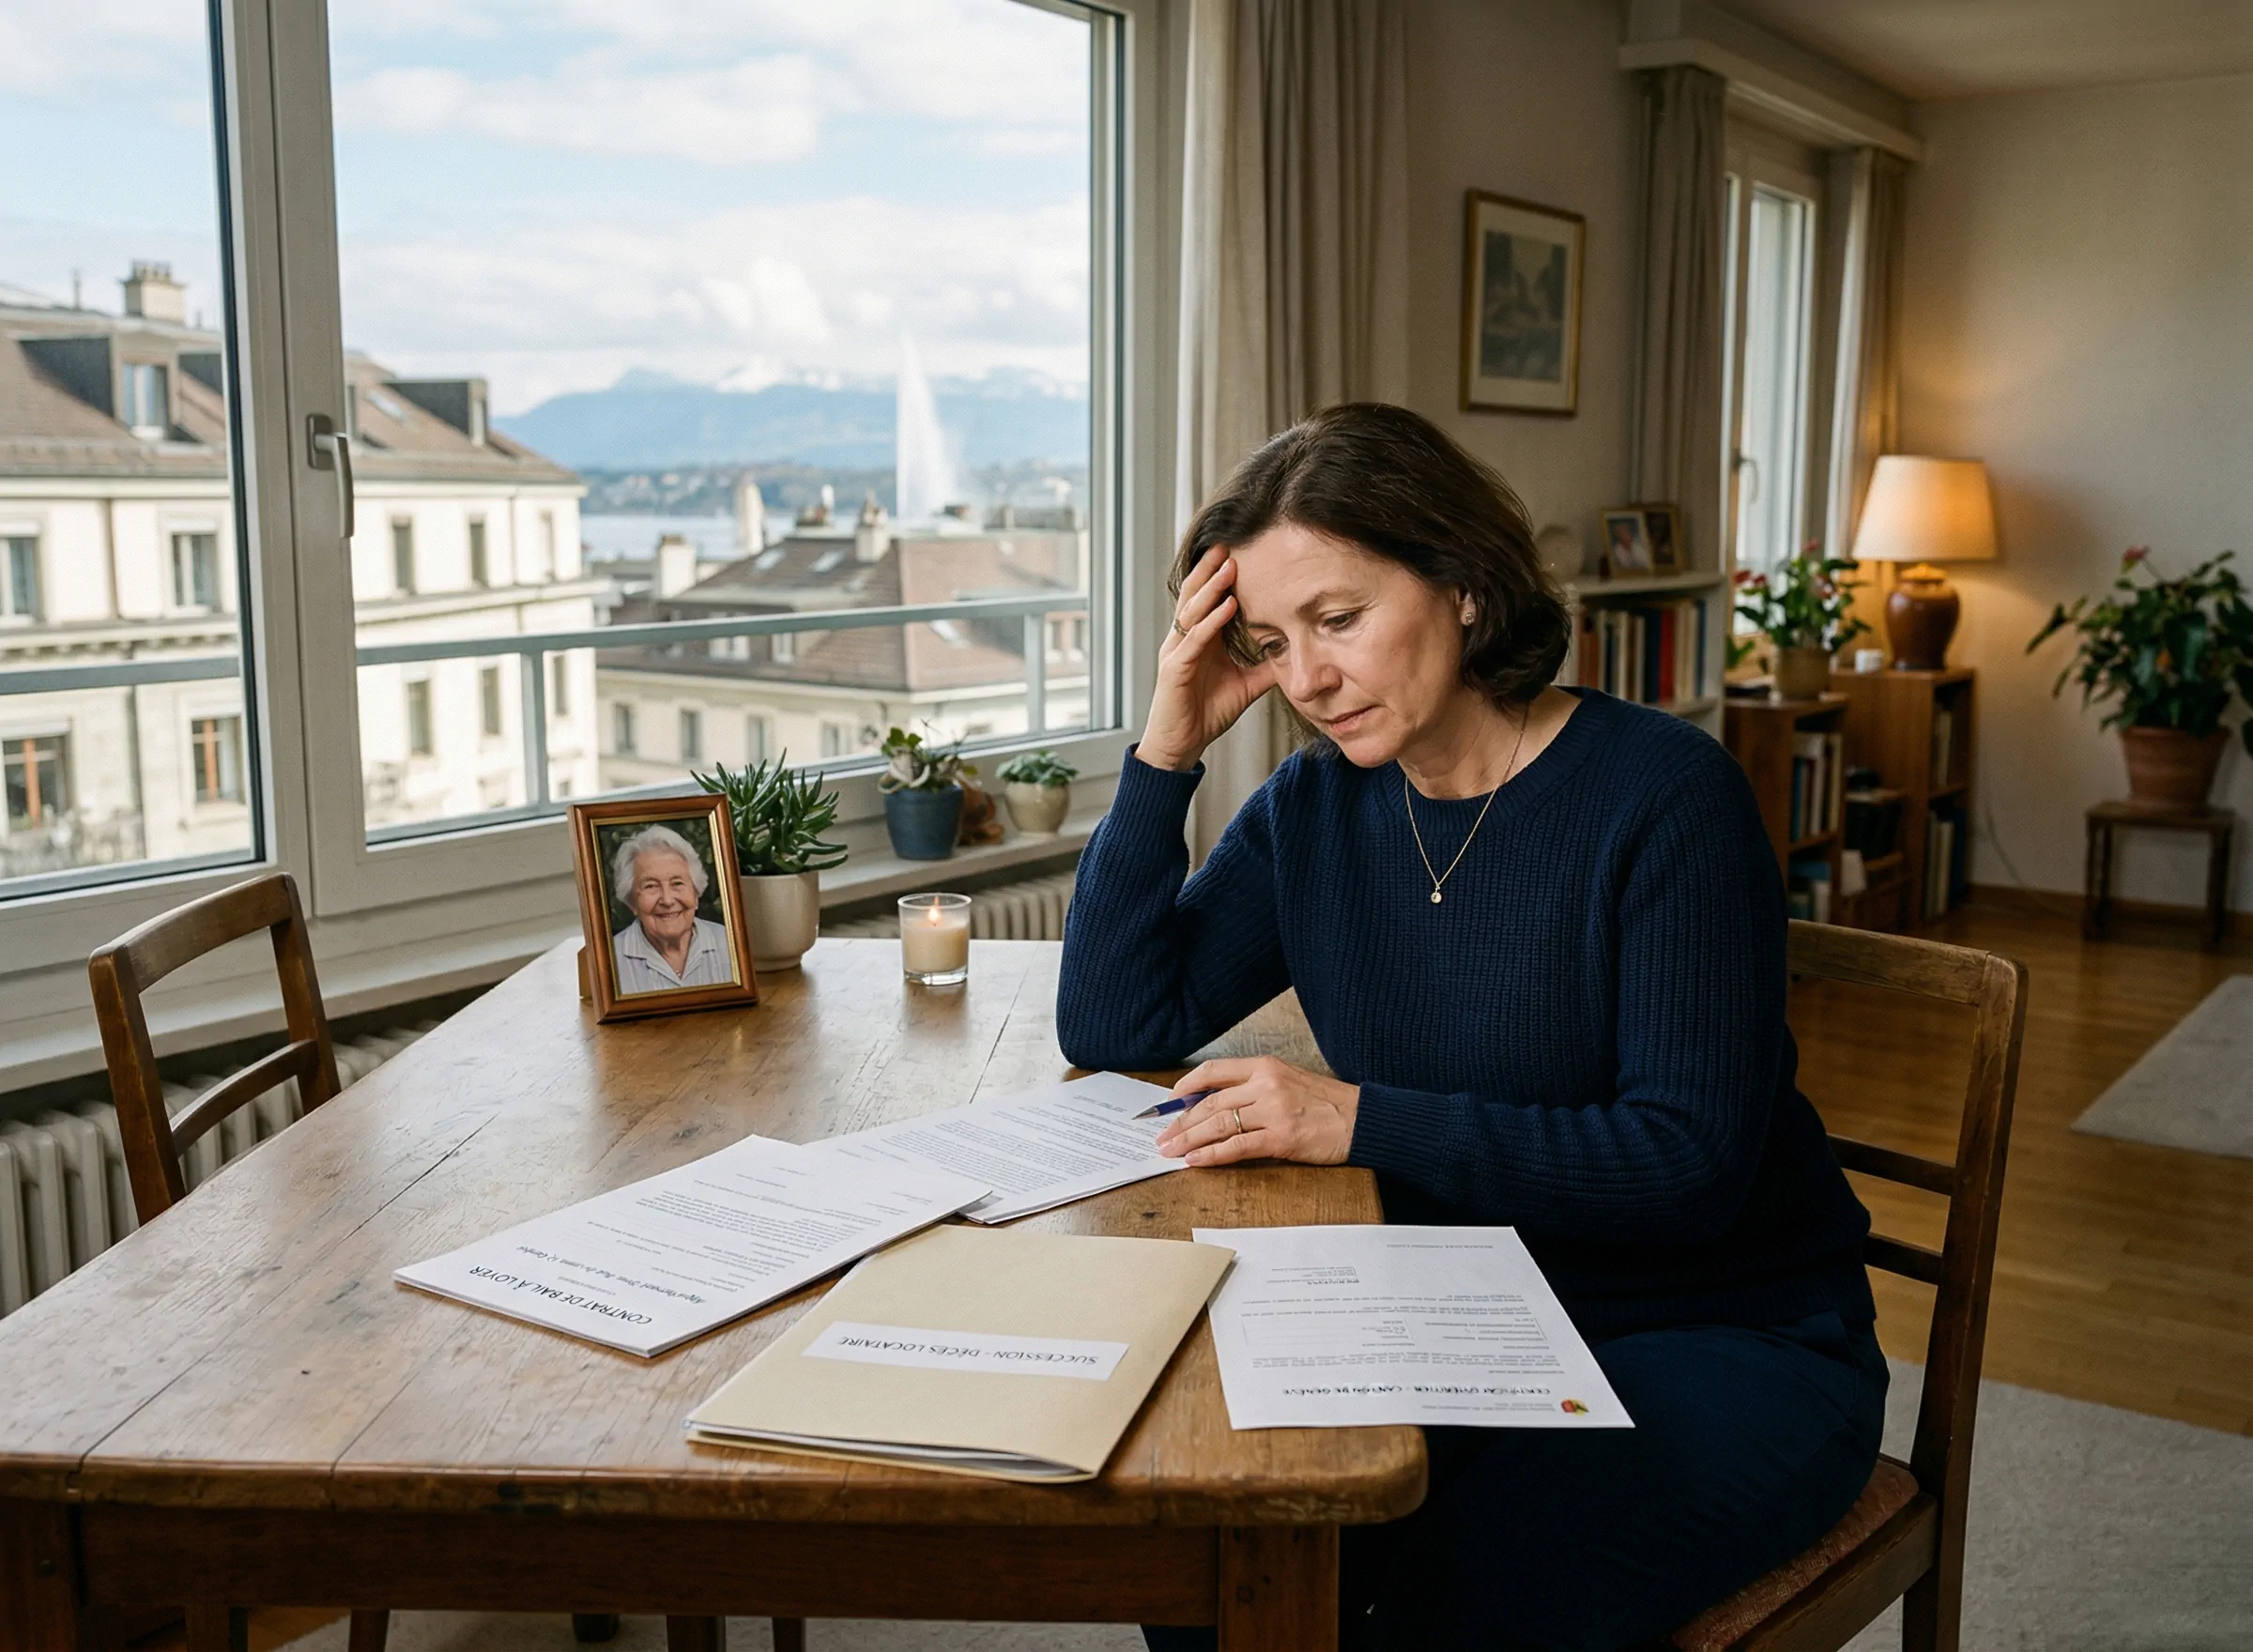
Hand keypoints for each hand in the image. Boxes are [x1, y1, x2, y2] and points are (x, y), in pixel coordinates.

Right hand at [1137, 548, 1278, 771]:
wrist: (1180, 747)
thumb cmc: (1205, 714)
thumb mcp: (1245, 686)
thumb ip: (1265, 668)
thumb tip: (1294, 656)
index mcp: (1198, 640)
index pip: (1207, 599)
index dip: (1219, 576)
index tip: (1238, 552)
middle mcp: (1183, 640)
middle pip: (1194, 595)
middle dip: (1211, 569)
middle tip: (1229, 543)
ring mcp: (1176, 652)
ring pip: (1192, 611)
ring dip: (1212, 588)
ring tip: (1230, 566)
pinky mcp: (1174, 669)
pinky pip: (1194, 639)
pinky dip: (1211, 621)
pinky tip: (1228, 606)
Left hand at [1155, 1056, 1358, 1167]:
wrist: (1362, 1119)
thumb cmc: (1327, 1103)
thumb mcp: (1289, 1080)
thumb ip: (1255, 1088)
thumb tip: (1216, 1104)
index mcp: (1266, 1066)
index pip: (1214, 1071)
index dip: (1186, 1086)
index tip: (1170, 1100)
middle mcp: (1266, 1084)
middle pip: (1211, 1102)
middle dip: (1181, 1121)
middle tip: (1162, 1136)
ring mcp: (1273, 1111)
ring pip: (1218, 1124)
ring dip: (1190, 1140)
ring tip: (1171, 1151)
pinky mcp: (1281, 1138)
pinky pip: (1237, 1147)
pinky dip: (1212, 1155)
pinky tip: (1196, 1161)